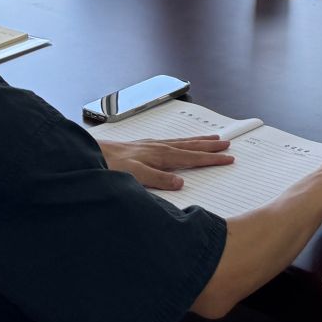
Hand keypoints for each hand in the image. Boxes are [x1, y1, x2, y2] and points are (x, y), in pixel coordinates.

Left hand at [101, 136, 232, 191]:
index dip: (211, 158)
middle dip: (210, 147)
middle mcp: (160, 147)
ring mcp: (153, 145)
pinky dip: (184, 140)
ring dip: (200, 141)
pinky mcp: (145, 146)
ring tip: (214, 138)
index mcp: (161, 155)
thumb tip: (181, 182)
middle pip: (191, 146)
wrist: (92, 154)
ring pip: (183, 142)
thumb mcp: (135, 176)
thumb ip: (158, 179)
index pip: (193, 157)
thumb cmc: (111, 166)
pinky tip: (182, 142)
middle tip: (228, 145)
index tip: (228, 158)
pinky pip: (172, 141)